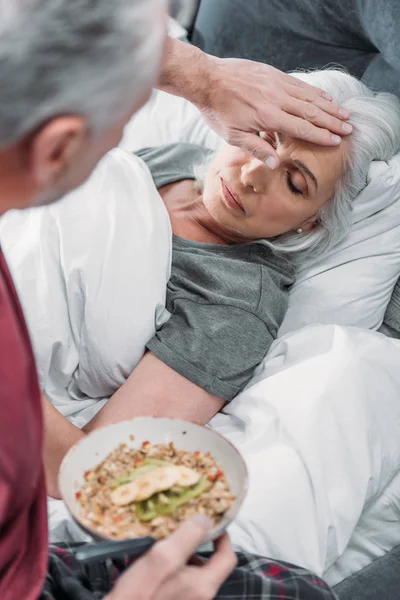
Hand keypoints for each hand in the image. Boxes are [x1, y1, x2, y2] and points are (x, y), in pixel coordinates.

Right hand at [106, 516, 236, 599]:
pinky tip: (150, 562)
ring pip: (190, 572)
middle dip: (194, 544)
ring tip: (160, 545)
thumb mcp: (162, 558)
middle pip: (208, 563)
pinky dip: (168, 568)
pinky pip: (176, 582)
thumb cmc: (138, 594)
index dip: (222, 537)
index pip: (227, 557)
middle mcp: (199, 596)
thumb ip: (187, 537)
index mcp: (203, 585)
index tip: (210, 522)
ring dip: (178, 556)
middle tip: (178, 530)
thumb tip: (206, 519)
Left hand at [197, 56, 351, 166]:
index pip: (301, 128)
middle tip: (349, 129)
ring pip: (309, 96)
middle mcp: (276, 98)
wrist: (207, 79)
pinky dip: (314, 92)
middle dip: (332, 122)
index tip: (336, 141)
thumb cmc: (218, 111)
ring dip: (328, 106)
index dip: (321, 135)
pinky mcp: (273, 74)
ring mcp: (276, 83)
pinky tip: (324, 98)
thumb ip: (257, 149)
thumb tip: (276, 165)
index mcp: (267, 117)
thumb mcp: (233, 136)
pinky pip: (299, 84)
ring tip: (344, 114)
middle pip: (311, 111)